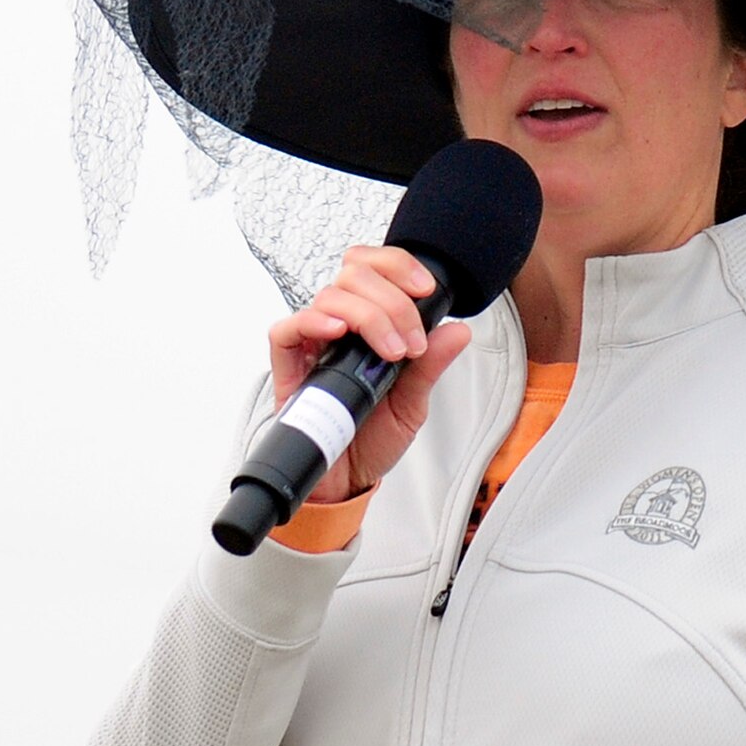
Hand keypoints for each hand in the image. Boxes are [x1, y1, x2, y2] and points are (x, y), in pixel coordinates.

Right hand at [268, 246, 471, 502]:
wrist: (346, 480)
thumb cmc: (373, 439)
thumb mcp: (413, 402)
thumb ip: (431, 365)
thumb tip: (457, 331)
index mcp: (370, 325)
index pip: (376, 269)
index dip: (399, 266)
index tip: (426, 290)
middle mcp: (341, 328)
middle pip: (355, 276)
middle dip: (393, 302)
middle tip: (411, 344)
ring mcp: (313, 344)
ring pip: (331, 296)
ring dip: (369, 316)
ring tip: (391, 353)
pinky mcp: (288, 367)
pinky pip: (287, 329)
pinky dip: (313, 321)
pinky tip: (339, 331)